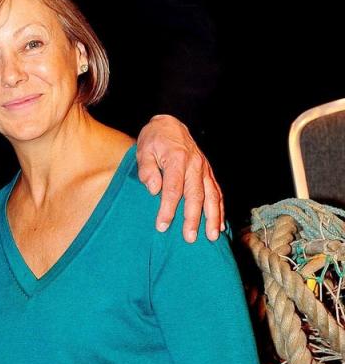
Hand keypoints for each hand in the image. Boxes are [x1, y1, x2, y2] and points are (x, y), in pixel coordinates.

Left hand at [136, 114, 222, 242]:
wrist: (170, 125)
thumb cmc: (154, 140)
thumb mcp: (144, 150)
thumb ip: (147, 170)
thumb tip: (154, 189)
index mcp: (177, 160)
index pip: (173, 189)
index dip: (168, 209)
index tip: (162, 226)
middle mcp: (194, 165)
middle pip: (195, 195)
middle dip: (193, 218)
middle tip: (189, 238)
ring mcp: (204, 169)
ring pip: (212, 196)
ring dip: (212, 217)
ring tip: (211, 237)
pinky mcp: (208, 173)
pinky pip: (217, 192)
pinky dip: (220, 209)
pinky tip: (220, 225)